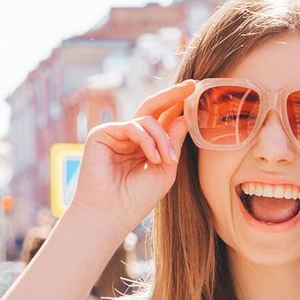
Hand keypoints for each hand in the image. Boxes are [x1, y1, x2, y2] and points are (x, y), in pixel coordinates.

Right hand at [68, 81, 193, 232]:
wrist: (112, 213)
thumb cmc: (137, 198)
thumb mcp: (166, 170)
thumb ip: (174, 144)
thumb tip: (184, 118)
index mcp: (146, 146)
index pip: (164, 121)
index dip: (179, 107)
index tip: (196, 93)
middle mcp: (131, 137)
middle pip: (154, 108)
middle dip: (173, 96)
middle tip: (191, 86)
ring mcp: (116, 133)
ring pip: (147, 120)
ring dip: (162, 138)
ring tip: (167, 159)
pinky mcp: (103, 133)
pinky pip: (132, 126)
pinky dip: (147, 140)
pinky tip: (153, 157)